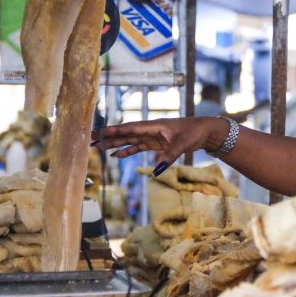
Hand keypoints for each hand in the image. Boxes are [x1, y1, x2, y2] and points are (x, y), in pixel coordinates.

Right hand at [91, 117, 225, 174]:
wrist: (206, 131)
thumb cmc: (194, 133)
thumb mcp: (182, 145)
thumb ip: (169, 156)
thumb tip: (156, 170)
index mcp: (153, 126)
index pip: (129, 128)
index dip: (113, 130)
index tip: (98, 132)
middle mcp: (150, 130)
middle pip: (125, 133)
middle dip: (108, 137)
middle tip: (90, 140)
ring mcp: (153, 137)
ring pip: (130, 140)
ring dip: (115, 144)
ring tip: (98, 147)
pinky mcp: (158, 143)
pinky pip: (139, 147)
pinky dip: (128, 150)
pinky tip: (117, 154)